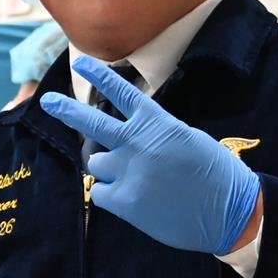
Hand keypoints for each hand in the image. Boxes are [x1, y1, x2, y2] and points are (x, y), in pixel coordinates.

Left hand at [41, 59, 261, 256]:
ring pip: (96, 164)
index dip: (100, 77)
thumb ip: (157, 134)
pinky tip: (134, 200)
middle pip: (92, 123)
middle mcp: (138, 144)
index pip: (123, 94)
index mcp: (158, 124)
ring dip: (107, 168)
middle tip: (47, 102)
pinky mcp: (124, 201)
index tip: (81, 64)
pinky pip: (101, 193)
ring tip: (133, 178)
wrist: (229, 213)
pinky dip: (111, 195)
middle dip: (66, 110)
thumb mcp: (189, 140)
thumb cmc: (216, 176)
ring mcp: (129, 172)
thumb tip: (134, 138)